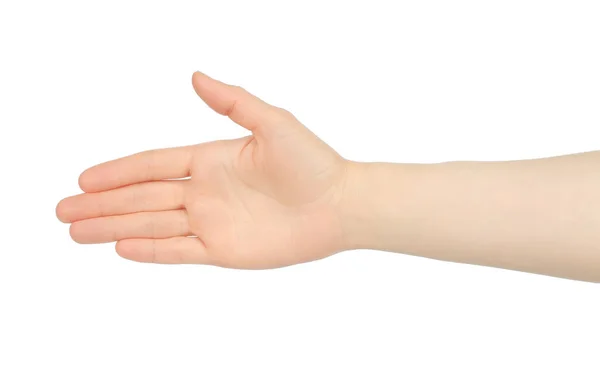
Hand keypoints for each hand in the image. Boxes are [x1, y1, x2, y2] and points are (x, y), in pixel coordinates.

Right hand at [56, 72, 349, 267]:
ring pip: (152, 225)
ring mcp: (212, 222)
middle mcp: (205, 191)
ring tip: (76, 232)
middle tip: (63, 210)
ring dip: (113, 228)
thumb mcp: (273, 122)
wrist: (339, 205)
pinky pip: (179, 251)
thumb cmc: (312, 161)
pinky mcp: (225, 250)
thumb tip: (194, 76)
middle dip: (102, 204)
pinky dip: (150, 250)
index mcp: (210, 159)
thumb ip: (232, 103)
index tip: (84, 178)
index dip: (117, 172)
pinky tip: (121, 248)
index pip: (152, 165)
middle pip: (142, 197)